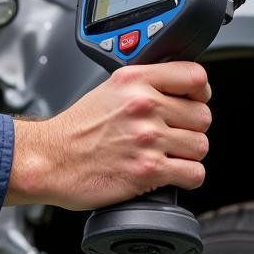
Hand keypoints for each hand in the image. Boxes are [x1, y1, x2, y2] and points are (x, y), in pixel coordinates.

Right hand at [5, 62, 211, 209]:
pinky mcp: (148, 170)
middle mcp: (143, 106)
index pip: (195, 77)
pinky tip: (166, 172)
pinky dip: (185, 176)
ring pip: (201, 146)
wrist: (51, 159)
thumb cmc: (76, 129)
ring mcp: (147, 138)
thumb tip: (180, 89)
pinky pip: (194, 173)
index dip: (200, 92)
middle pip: (203, 116)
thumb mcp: (109, 89)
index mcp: (134, 80)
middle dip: (190, 128)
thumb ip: (145, 84)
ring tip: (164, 153)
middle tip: (170, 133)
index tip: (193, 100)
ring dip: (187, 154)